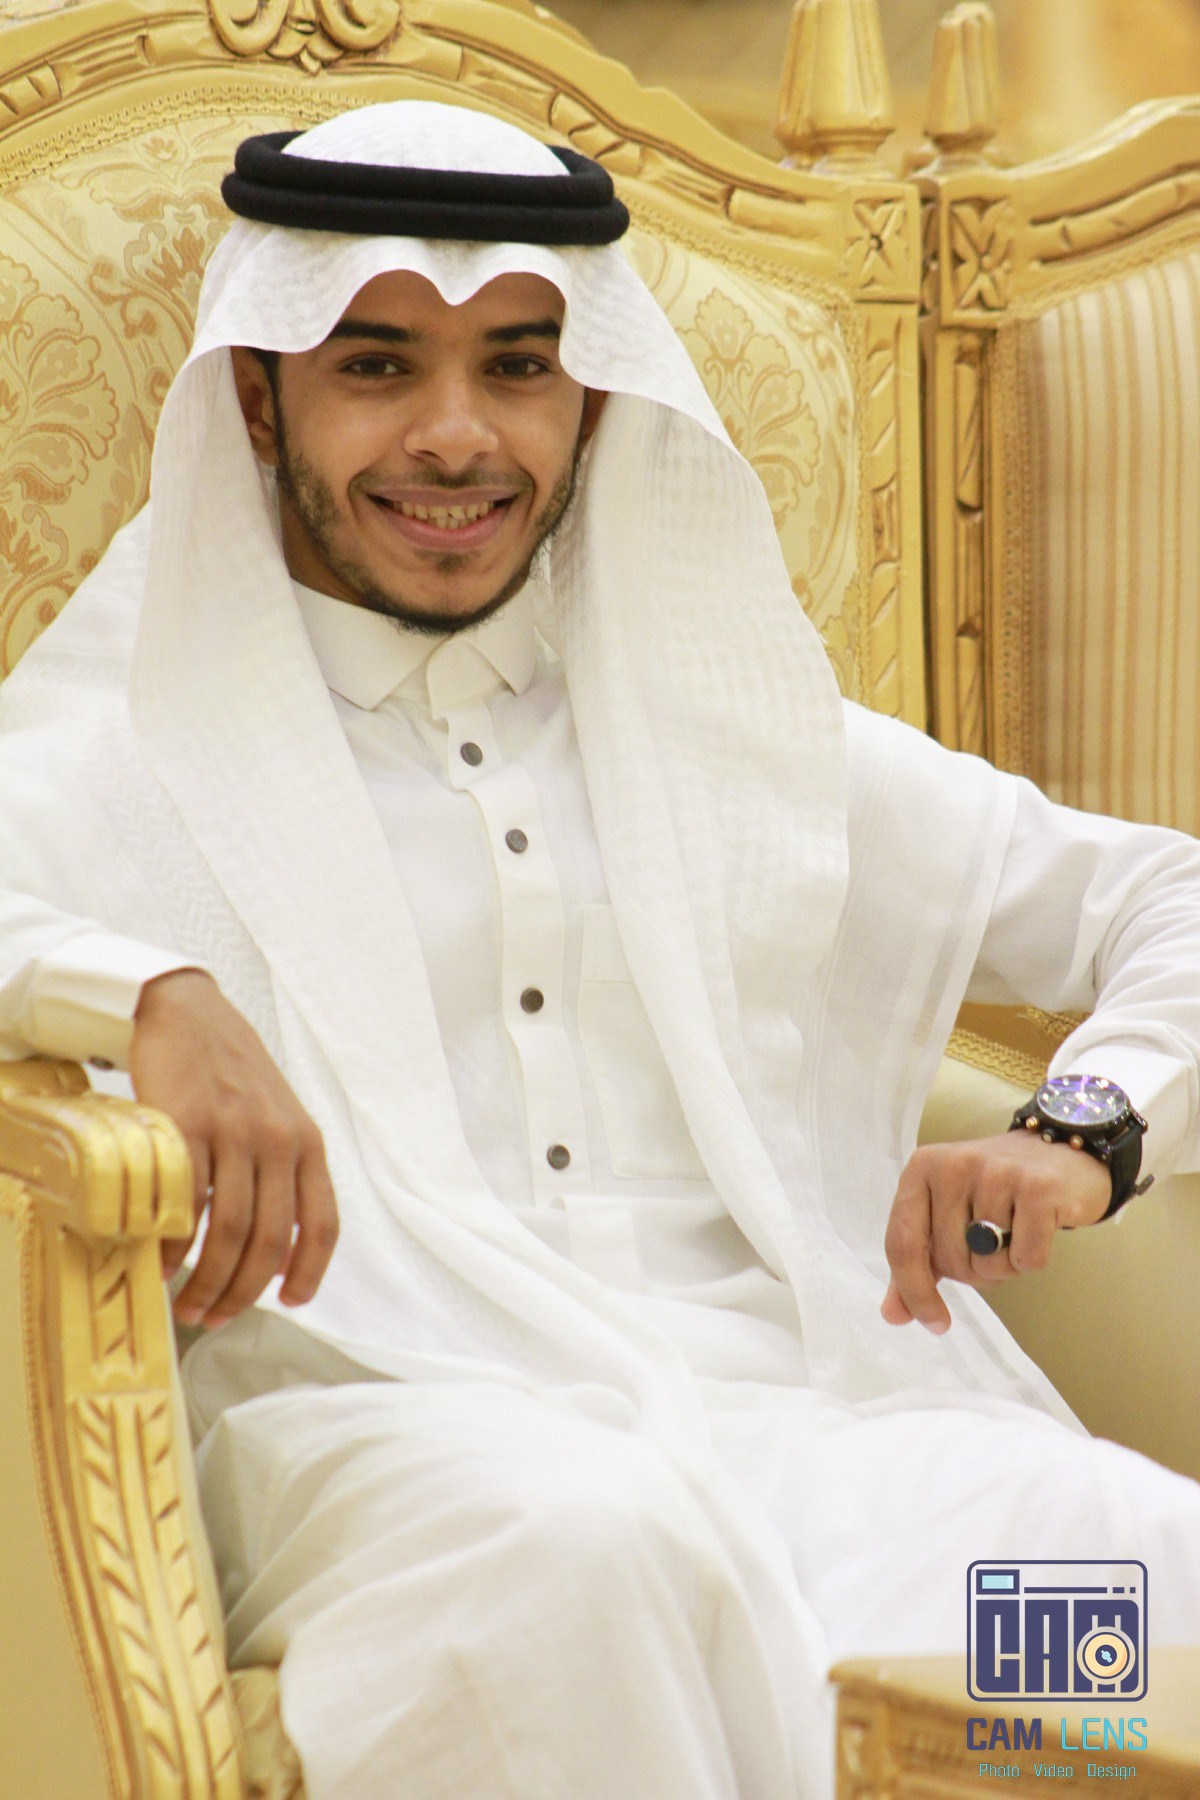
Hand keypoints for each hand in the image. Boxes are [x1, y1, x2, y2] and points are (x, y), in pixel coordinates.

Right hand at [129, 969, 337, 1328]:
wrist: (187, 1012)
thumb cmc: (230, 1074)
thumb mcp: (277, 1117)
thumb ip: (284, 1175)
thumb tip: (279, 1253)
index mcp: (307, 1142)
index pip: (322, 1224)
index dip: (309, 1273)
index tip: (290, 1303)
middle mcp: (277, 1140)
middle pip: (267, 1241)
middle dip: (242, 1293)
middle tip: (215, 1317)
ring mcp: (231, 1132)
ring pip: (227, 1232)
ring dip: (207, 1282)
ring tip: (188, 1304)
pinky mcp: (184, 1125)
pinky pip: (183, 1203)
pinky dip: (171, 1246)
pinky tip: (161, 1265)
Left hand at [880, 1130, 1110, 1333]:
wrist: (1062, 1154)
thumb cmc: (997, 1192)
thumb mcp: (947, 1215)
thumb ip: (917, 1262)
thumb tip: (893, 1315)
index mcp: (922, 1168)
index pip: (902, 1243)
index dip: (914, 1292)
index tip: (935, 1323)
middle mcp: (954, 1165)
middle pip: (951, 1262)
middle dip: (975, 1272)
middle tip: (994, 1242)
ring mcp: (997, 1173)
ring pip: (988, 1264)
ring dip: (1005, 1265)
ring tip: (1016, 1230)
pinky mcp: (1038, 1188)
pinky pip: (1026, 1259)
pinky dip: (1033, 1258)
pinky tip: (1039, 1227)